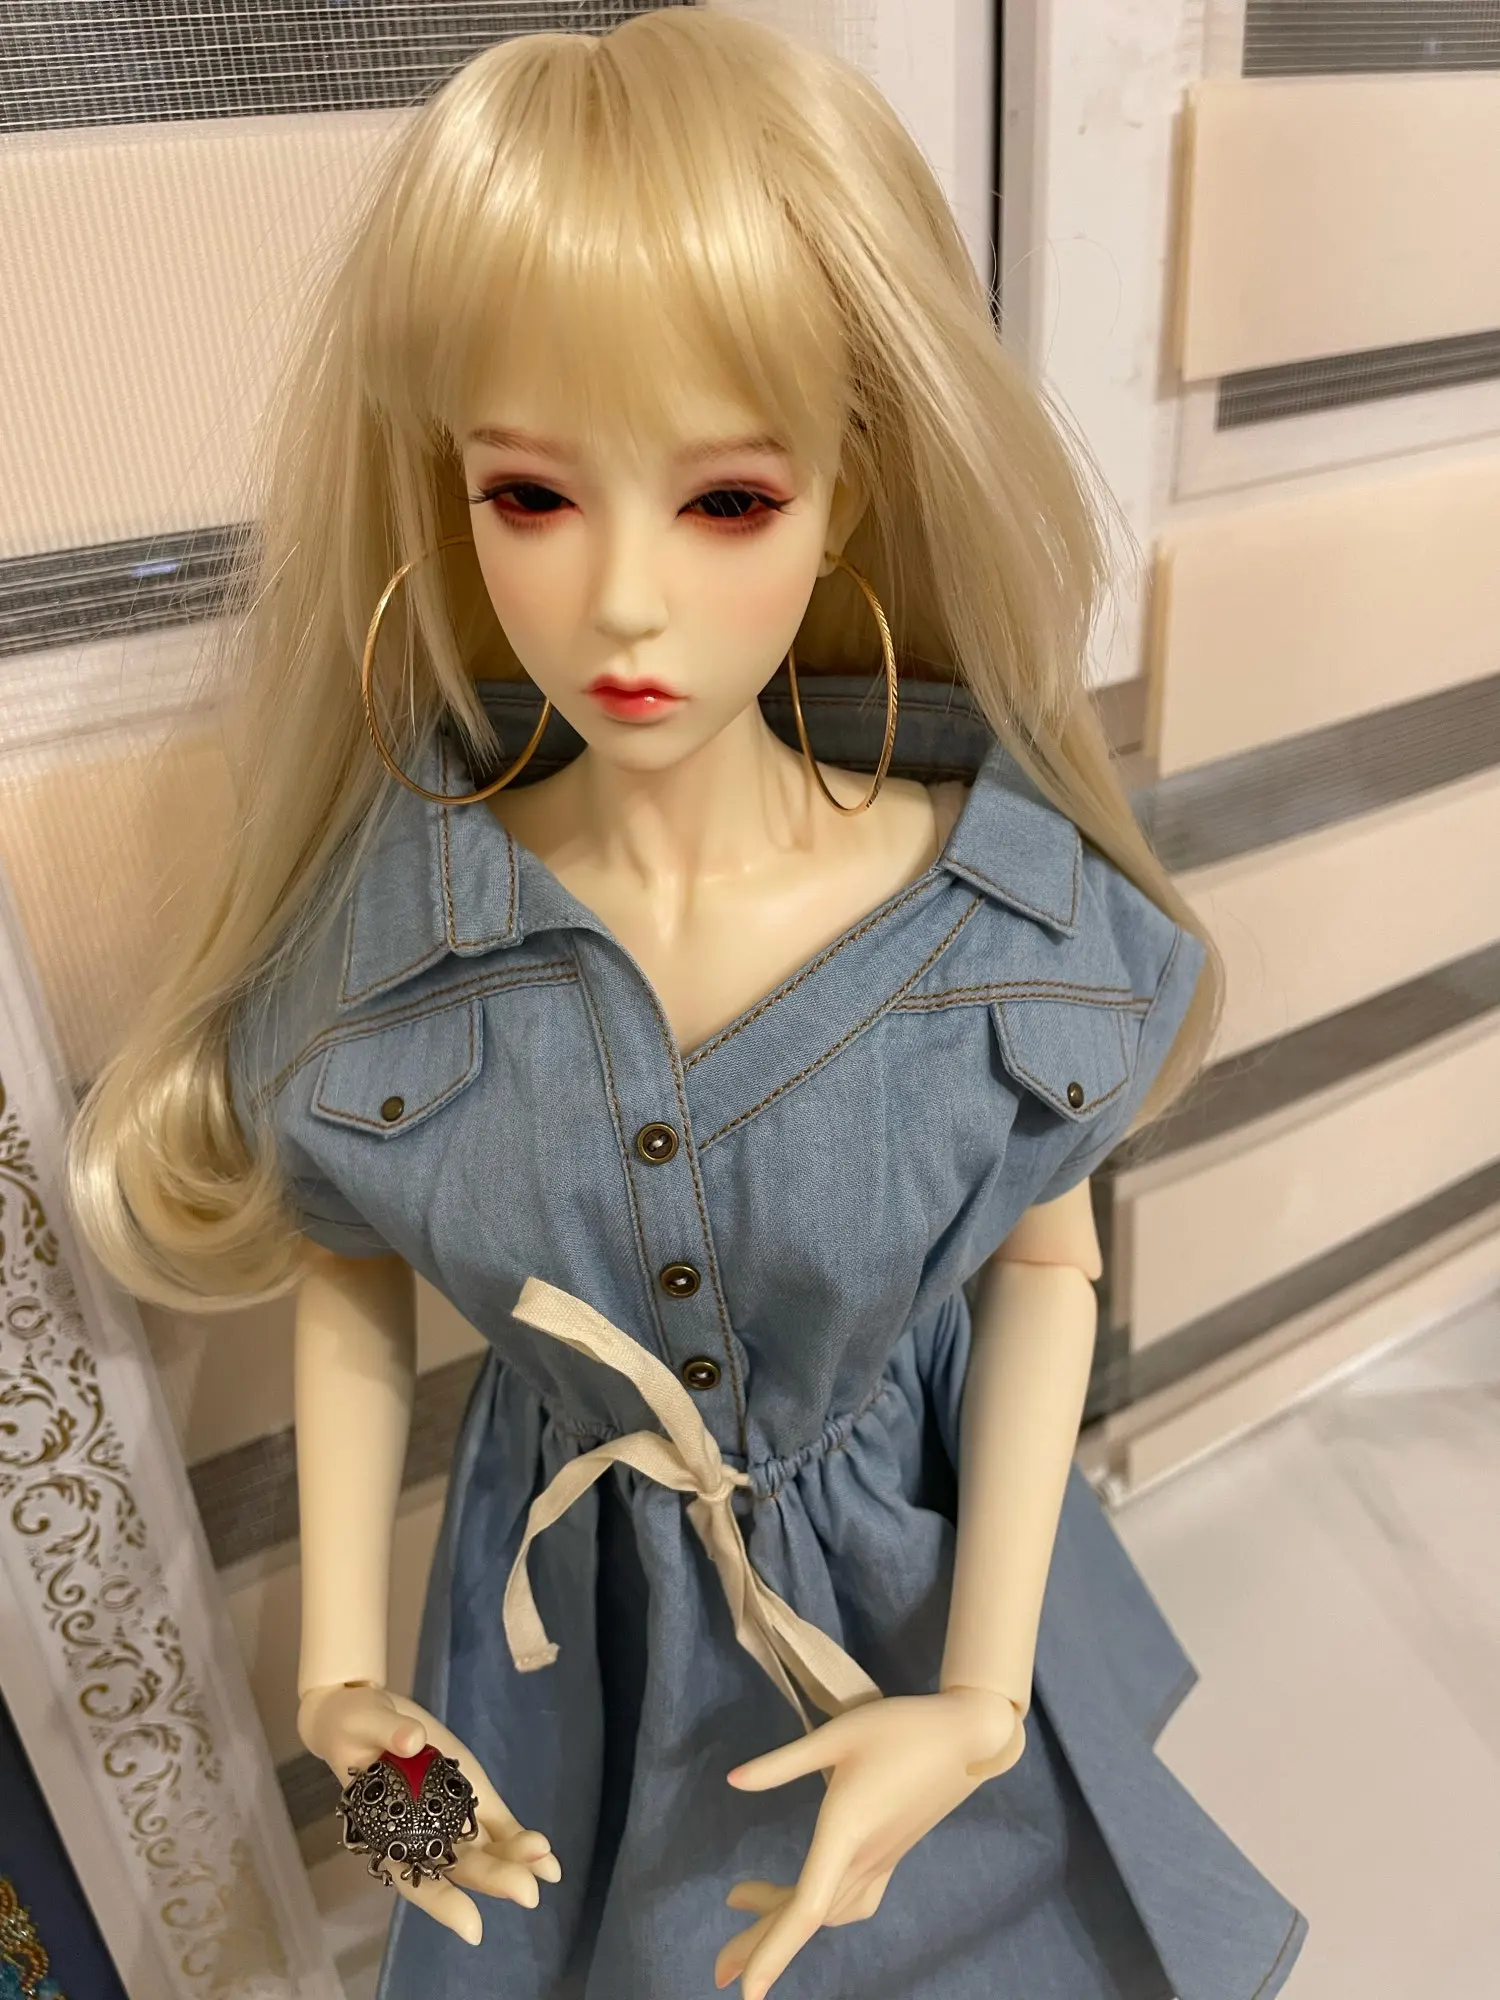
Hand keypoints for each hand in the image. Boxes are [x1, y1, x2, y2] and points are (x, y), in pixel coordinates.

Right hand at [298, 1682, 560, 1944]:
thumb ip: (388, 1731)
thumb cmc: (353, 1727)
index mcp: (387, 1831)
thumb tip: (413, 1740)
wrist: (369, 1715)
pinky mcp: (472, 1794)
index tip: (474, 1928)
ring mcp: (451, 1816)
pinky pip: (498, 1824)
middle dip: (494, 1879)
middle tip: (529, 1893)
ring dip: (516, 1863)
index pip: (413, 1876)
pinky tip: (548, 1859)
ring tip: (548, 1870)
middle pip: (460, 1866)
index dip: (442, 1903)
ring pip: (484, 1851)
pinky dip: (520, 1841)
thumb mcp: (361, 1722)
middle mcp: (423, 1833)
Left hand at [714, 1687, 1022, 1998]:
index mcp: (846, 1831)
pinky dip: (821, 1909)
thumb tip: (732, 1780)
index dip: (772, 1950)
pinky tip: (806, 1898)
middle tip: (717, 1969)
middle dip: (760, 1943)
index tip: (745, 1991)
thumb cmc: (901, 1728)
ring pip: (828, 1909)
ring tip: (743, 1903)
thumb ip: (782, 1762)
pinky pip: (852, 1900)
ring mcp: (882, 1861)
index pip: (805, 1908)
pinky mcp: (892, 1855)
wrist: (969, 1737)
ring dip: (784, 1919)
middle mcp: (863, 1858)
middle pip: (808, 1916)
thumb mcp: (837, 1734)